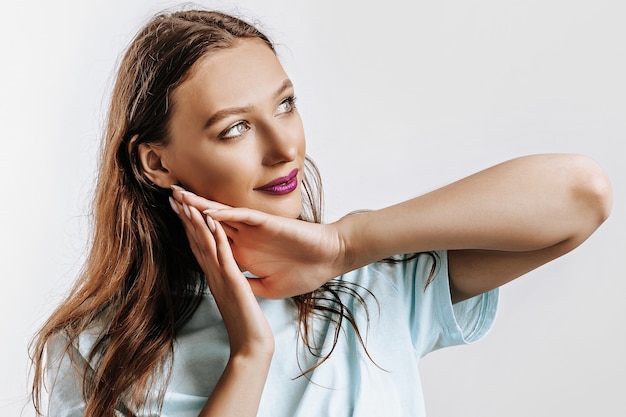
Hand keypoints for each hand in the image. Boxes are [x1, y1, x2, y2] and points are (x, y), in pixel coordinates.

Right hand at [168, 194, 273, 357]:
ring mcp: (220, 277)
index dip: (188, 226)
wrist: (250, 346)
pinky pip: (224, 254)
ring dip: (195, 221)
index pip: (197, 247)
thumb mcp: (232, 299)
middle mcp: (212, 275)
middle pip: (195, 241)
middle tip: (173, 197)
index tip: (179, 208)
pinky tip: (211, 219)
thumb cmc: (243, 324)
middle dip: (185, 218)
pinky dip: (217, 235)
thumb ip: (225, 285)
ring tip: (185, 201)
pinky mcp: (233, 281)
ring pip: (205, 244)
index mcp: (214, 277)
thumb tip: (222, 277)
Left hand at [170, 187, 345, 298]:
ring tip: (180, 196)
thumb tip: (233, 287)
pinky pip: (242, 217)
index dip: (193, 230)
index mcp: (244, 250)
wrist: (328, 262)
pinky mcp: (268, 224)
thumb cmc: (303, 272)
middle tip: (169, 197)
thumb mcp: (268, 286)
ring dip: (201, 205)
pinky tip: (207, 211)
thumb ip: (248, 283)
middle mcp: (246, 236)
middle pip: (212, 221)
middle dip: (189, 210)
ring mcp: (256, 229)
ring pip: (222, 213)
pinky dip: (225, 214)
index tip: (174, 222)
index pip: (213, 238)